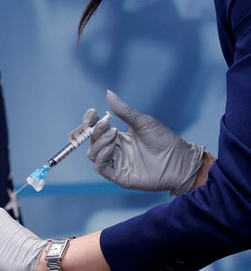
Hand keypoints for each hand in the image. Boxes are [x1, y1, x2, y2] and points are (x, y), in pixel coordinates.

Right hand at [87, 90, 204, 193]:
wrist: (180, 161)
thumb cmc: (165, 141)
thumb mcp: (143, 122)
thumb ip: (124, 111)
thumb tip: (109, 94)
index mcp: (119, 138)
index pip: (97, 130)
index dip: (91, 122)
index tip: (92, 112)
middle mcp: (115, 150)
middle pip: (93, 141)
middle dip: (95, 130)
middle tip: (105, 123)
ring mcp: (116, 163)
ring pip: (93, 154)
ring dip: (98, 142)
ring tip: (112, 133)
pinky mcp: (119, 176)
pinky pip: (101, 167)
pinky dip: (101, 156)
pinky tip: (110, 147)